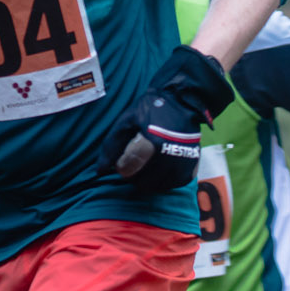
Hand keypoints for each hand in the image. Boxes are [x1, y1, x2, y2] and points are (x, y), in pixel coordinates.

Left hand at [100, 44, 232, 194]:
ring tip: (147, 164)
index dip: (121, 168)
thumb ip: (111, 146)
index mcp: (152, 143)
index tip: (122, 161)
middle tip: (135, 162)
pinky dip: (163, 181)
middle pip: (142, 183)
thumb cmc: (150, 110)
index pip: (129, 171)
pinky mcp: (190, 168)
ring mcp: (182, 164)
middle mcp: (169, 157)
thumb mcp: (126, 121)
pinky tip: (159, 168)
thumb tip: (99, 171)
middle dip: (133, 175)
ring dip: (148, 180)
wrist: (181, 102)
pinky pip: (171, 185)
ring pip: (157, 187)